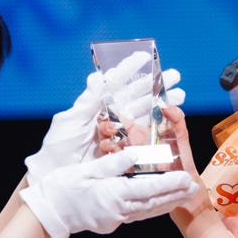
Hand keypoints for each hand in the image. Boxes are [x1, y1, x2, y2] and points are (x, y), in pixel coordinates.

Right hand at [19, 151, 204, 237]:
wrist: (48, 213)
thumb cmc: (63, 187)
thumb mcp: (88, 170)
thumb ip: (114, 163)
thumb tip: (135, 153)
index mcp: (114, 194)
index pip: (149, 187)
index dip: (170, 183)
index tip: (187, 178)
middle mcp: (119, 210)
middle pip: (154, 202)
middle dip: (175, 195)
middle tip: (194, 189)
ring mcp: (114, 219)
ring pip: (146, 211)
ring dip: (165, 203)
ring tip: (182, 197)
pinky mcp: (110, 224)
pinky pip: (135, 215)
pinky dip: (149, 208)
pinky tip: (156, 204)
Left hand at [23, 53, 184, 181]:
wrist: (57, 181)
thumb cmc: (57, 150)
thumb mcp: (69, 123)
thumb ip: (87, 101)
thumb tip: (98, 76)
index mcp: (95, 106)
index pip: (115, 83)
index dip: (130, 69)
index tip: (146, 56)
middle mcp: (109, 118)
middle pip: (136, 97)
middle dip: (156, 86)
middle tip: (175, 76)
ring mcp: (118, 135)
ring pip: (145, 114)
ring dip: (163, 104)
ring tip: (180, 96)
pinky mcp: (125, 152)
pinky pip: (144, 138)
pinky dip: (159, 129)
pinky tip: (172, 123)